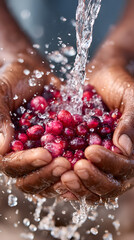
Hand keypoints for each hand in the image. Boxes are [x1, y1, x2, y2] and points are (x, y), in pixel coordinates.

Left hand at [59, 23, 133, 202]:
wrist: (101, 81)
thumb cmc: (119, 87)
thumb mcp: (130, 99)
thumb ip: (130, 123)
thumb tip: (124, 148)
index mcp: (131, 151)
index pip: (125, 167)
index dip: (109, 163)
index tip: (91, 151)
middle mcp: (117, 162)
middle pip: (110, 185)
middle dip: (94, 179)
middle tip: (77, 168)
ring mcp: (100, 164)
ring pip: (94, 187)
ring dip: (80, 186)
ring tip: (64, 177)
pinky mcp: (83, 161)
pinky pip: (78, 179)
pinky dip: (69, 184)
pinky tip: (57, 181)